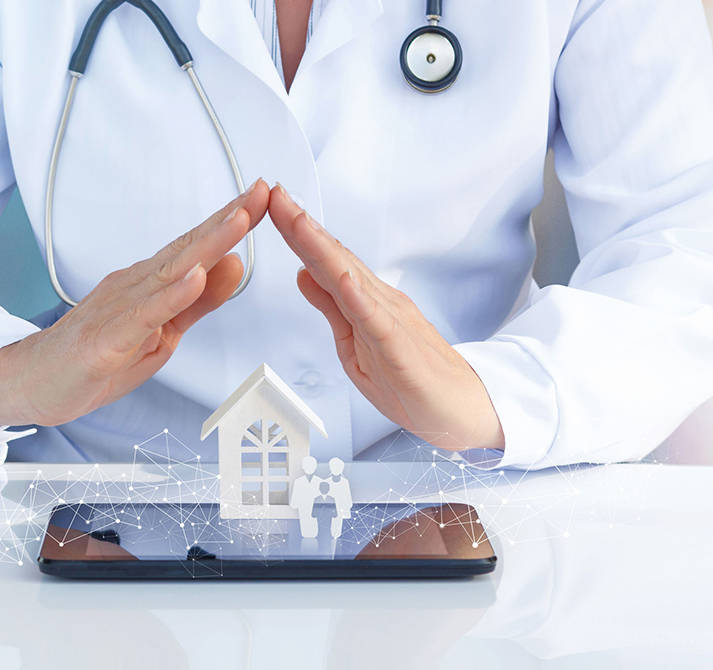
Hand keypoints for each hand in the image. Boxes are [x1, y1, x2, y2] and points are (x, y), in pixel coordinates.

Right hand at [0, 179, 269, 430]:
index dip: (231, 221)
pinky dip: (170, 296)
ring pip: (169, 273)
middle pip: (187, 248)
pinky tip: (194, 279)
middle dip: (227, 219)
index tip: (262, 196)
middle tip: (260, 191)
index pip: (197, 247)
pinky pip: (142, 315)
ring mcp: (118, 309)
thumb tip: (235, 265)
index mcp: (150, 283)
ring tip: (238, 220)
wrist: (32, 380)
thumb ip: (198, 302)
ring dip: (206, 245)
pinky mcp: (105, 340)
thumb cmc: (95, 356)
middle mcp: (134, 285)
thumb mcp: (162, 332)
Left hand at [267, 184, 504, 452]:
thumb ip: (331, 309)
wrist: (463, 408)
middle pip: (334, 259)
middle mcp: (378, 300)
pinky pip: (377, 321)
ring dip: (323, 249)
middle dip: (302, 227)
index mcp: (364, 301)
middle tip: (275, 194)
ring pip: (351, 279)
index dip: (298, 233)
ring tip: (298, 222)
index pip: (326, 260)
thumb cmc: (411, 379)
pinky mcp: (401, 348)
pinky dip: (359, 298)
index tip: (272, 204)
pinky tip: (343, 279)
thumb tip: (302, 274)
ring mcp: (391, 321)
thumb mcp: (354, 345)